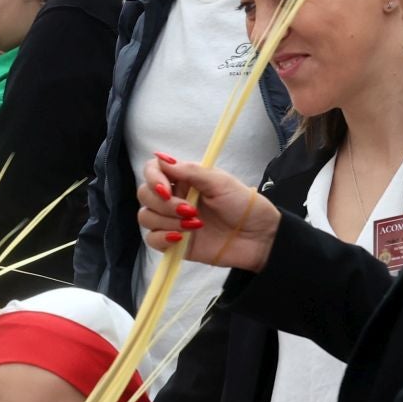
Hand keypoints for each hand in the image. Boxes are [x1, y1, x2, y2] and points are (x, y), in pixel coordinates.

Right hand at [136, 155, 280, 272]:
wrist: (257, 238)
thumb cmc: (244, 206)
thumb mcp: (220, 182)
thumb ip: (190, 171)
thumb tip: (161, 158)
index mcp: (184, 180)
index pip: (152, 171)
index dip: (153, 178)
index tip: (166, 189)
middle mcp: (174, 198)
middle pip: (144, 195)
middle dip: (164, 204)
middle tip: (190, 210)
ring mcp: (171, 221)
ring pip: (146, 217)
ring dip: (167, 221)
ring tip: (195, 225)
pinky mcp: (173, 243)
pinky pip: (151, 239)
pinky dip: (163, 238)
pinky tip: (181, 238)